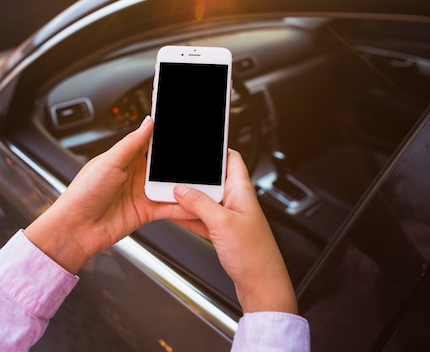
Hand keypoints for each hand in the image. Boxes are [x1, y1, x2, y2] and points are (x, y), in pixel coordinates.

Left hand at [24, 116, 193, 272]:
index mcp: (125, 157)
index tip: (184, 128)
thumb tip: (149, 121)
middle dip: (183, 161)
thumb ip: (132, 143)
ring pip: (172, 185)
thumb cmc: (83, 193)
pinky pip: (170, 207)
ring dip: (186, 184)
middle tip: (203, 156)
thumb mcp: (109, 161)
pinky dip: (183, 207)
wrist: (76, 229)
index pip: (151, 142)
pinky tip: (195, 204)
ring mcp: (143, 193)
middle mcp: (136, 174)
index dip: (166, 136)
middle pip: (166, 164)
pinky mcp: (147, 212)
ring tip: (206, 180)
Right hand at [172, 149, 297, 313]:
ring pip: (204, 200)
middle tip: (174, 171)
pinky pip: (202, 218)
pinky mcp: (223, 233)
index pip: (232, 159)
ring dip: (188, 198)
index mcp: (242, 191)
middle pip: (212, 179)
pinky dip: (189, 216)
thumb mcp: (222, 223)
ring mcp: (229, 217)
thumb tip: (181, 189)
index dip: (217, 148)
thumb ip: (199, 203)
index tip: (200, 143)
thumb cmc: (255, 256)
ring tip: (168, 193)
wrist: (261, 285)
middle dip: (193, 176)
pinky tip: (174, 214)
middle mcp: (236, 201)